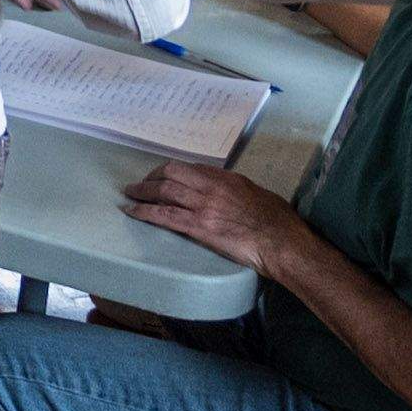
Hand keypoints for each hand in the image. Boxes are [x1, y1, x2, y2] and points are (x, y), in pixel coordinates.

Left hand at [120, 162, 305, 277]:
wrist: (281, 242)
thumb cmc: (277, 221)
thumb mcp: (256, 194)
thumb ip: (235, 190)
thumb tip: (223, 193)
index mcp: (226, 178)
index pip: (191, 168)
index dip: (172, 171)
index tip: (163, 175)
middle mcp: (211, 187)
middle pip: (171, 173)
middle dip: (152, 176)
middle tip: (141, 183)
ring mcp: (203, 206)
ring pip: (164, 191)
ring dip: (142, 191)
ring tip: (130, 193)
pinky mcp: (198, 227)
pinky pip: (164, 215)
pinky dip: (144, 211)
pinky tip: (131, 211)